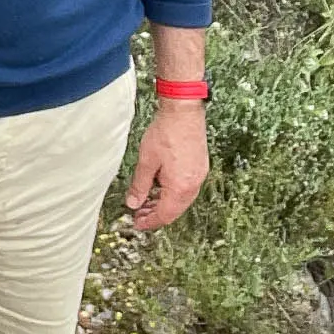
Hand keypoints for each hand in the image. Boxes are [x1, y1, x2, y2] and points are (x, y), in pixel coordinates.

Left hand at [124, 101, 208, 231]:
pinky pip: (186, 187)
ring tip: (147, 200)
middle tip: (139, 214)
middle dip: (156, 213)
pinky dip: (173, 191)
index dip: (150, 221)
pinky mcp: (200, 165)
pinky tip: (161, 185)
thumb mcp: (146, 160)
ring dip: (164, 202)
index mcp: (180, 188)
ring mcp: (199, 175)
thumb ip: (139, 185)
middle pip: (175, 209)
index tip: (137, 223)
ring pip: (181, 199)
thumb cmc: (166, 132)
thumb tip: (133, 204)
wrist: (184, 110)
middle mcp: (193, 185)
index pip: (165, 214)